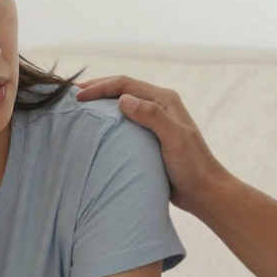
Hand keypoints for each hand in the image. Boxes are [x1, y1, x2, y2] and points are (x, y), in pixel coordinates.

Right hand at [75, 76, 227, 213]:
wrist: (204, 192)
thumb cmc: (193, 166)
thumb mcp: (175, 139)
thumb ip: (152, 117)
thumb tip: (122, 100)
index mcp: (165, 100)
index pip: (126, 84)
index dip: (101, 87)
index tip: (78, 96)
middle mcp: (159, 106)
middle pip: (122, 90)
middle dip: (97, 89)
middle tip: (72, 95)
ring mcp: (154, 122)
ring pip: (122, 106)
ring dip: (101, 104)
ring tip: (79, 107)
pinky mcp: (149, 138)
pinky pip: (124, 123)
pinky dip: (108, 121)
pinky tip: (95, 128)